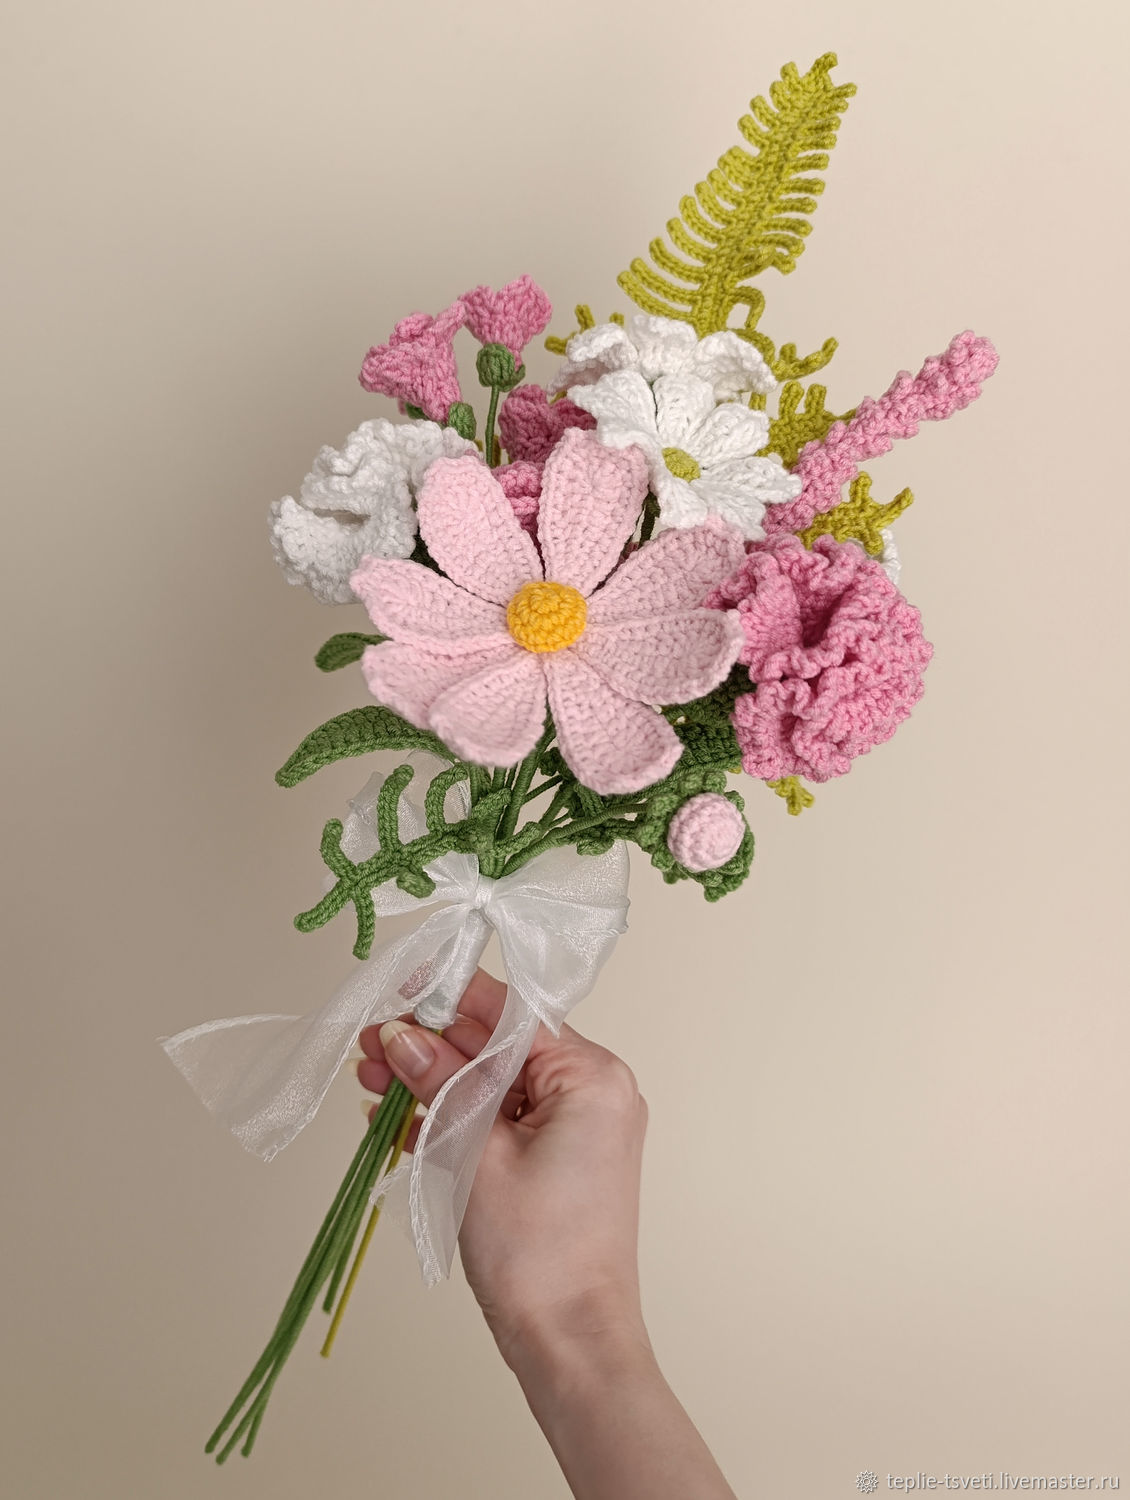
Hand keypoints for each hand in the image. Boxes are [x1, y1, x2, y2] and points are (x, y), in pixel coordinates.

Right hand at [357, 969, 649, 1369]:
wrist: (569, 1343)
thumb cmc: (537, 1251)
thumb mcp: (474, 1152)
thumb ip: (439, 1083)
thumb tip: (403, 1035)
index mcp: (591, 1076)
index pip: (512, 1014)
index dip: (452, 998)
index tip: (404, 984)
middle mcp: (593, 1093)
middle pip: (499, 1049)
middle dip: (431, 1047)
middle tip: (371, 1042)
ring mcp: (576, 1129)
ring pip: (493, 1087)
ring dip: (433, 1084)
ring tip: (370, 1077)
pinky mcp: (555, 1162)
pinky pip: (499, 1123)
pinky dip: (453, 1120)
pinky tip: (396, 1117)